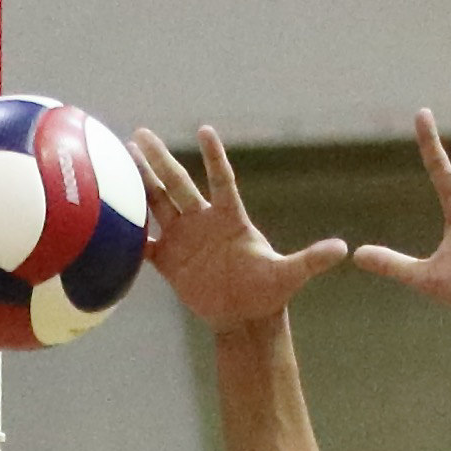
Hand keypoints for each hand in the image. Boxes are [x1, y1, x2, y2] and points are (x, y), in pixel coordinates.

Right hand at [129, 124, 347, 333]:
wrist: (246, 319)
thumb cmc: (269, 294)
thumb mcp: (289, 276)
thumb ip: (310, 260)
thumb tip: (341, 250)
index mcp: (231, 219)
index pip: (221, 181)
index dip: (215, 157)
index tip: (205, 131)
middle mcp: (204, 223)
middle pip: (178, 186)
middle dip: (159, 161)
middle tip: (140, 135)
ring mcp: (184, 240)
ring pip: (157, 205)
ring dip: (139, 183)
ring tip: (120, 158)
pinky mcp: (169, 263)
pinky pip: (144, 244)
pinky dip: (128, 235)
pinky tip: (108, 218)